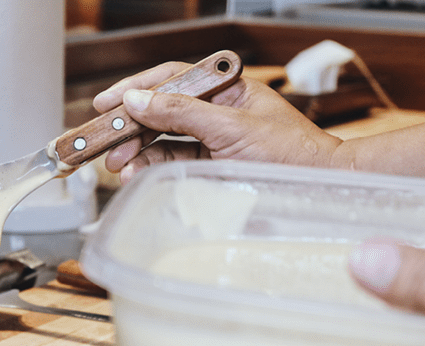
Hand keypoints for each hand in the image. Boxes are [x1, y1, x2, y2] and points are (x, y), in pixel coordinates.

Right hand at [93, 61, 342, 183]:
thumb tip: (138, 100)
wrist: (320, 189)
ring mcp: (214, 140)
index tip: (107, 102)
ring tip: (118, 165)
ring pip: (163, 139)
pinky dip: (152, 166)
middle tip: (103, 141)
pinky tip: (136, 172)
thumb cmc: (292, 154)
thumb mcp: (232, 127)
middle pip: (161, 110)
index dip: (136, 88)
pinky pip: (173, 161)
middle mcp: (217, 111)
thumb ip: (182, 112)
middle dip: (130, 126)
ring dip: (137, 150)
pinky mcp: (212, 167)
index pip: (172, 79)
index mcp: (226, 89)